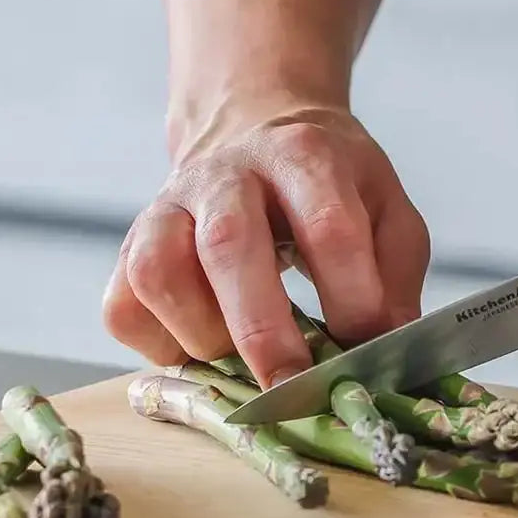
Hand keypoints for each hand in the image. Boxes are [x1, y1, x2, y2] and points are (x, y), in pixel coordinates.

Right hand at [102, 101, 429, 386]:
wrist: (252, 130)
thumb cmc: (325, 185)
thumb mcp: (383, 209)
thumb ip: (395, 271)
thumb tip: (388, 342)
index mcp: (303, 157)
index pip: (327, 225)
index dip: (351, 294)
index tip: (366, 346)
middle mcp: (226, 176)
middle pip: (229, 245)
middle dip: (261, 329)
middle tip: (291, 386)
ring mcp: (167, 207)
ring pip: (158, 273)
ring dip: (203, 334)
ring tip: (242, 357)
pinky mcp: (129, 246)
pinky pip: (123, 306)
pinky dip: (158, 344)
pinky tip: (201, 345)